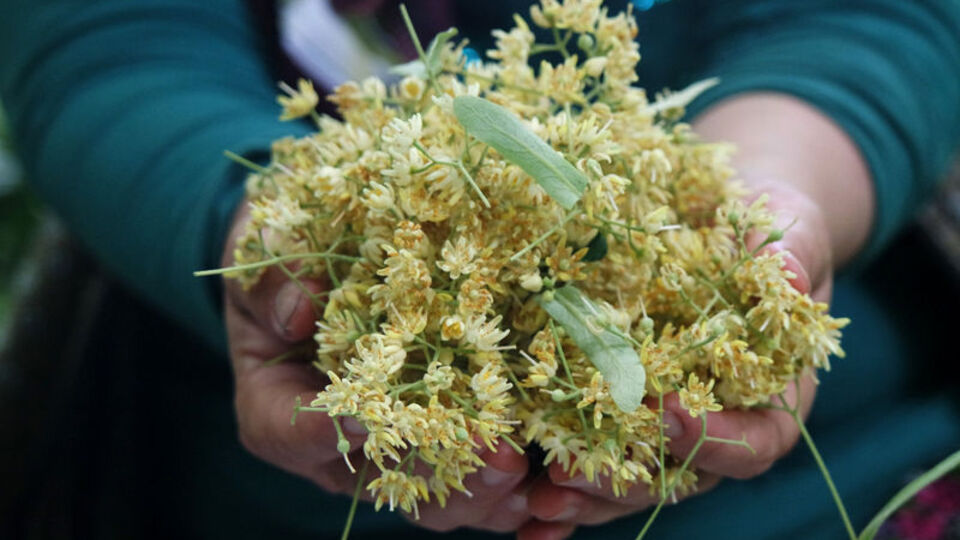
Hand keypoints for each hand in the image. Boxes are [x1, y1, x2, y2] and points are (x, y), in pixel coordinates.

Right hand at [221, 200, 531, 532]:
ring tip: (520, 465)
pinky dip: (505, 482)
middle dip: (431, 470)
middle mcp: (334, 438)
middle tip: (482, 454)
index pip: (285, 430)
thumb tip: (298, 310)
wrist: (322, 255)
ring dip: (478, 487)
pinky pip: (469, 475)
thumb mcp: (265, 249)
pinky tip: (542, 474)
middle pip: (374, 475)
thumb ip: (274, 279)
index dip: (317, 432)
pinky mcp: (436, 435)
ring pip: (428, 490)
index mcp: (275, 401)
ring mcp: (389, 445)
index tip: (358, 418)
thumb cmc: (286, 252)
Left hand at [518, 181, 833, 539]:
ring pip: (631, 480)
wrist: (719, 230)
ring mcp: (665, 429)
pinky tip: (523, 509)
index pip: (756, 441)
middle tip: (574, 473)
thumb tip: (789, 275)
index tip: (669, 410)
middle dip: (627, 479)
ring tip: (540, 498)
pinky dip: (563, 489)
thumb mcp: (782, 231)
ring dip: (586, 495)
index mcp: (771, 397)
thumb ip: (789, 256)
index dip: (717, 437)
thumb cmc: (759, 232)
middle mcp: (718, 426)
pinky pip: (595, 459)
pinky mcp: (620, 418)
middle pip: (680, 474)